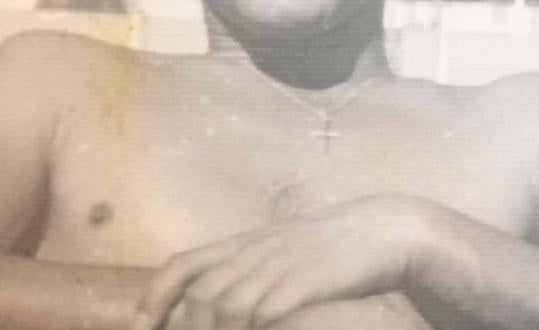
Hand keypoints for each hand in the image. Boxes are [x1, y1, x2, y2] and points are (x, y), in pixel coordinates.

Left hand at [134, 196, 423, 329]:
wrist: (384, 230)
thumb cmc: (334, 245)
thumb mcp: (283, 247)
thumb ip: (251, 265)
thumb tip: (214, 296)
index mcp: (247, 242)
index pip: (184, 264)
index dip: (155, 296)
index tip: (143, 325)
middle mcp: (258, 251)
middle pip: (201, 292)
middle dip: (187, 327)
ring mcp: (283, 265)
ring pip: (226, 304)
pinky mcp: (308, 281)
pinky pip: (265, 311)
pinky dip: (252, 329)